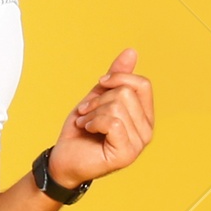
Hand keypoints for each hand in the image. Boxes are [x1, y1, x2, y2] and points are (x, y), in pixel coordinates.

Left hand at [48, 47, 153, 187]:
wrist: (63, 158)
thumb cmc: (81, 131)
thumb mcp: (97, 98)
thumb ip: (116, 78)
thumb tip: (131, 52)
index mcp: (144, 116)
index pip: (143, 84)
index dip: (118, 78)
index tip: (100, 83)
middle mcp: (147, 130)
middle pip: (127, 94)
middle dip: (99, 99)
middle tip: (85, 113)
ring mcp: (138, 144)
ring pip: (118, 107)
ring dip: (93, 112)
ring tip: (85, 123)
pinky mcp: (126, 154)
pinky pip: (113, 123)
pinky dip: (93, 122)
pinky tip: (87, 130)